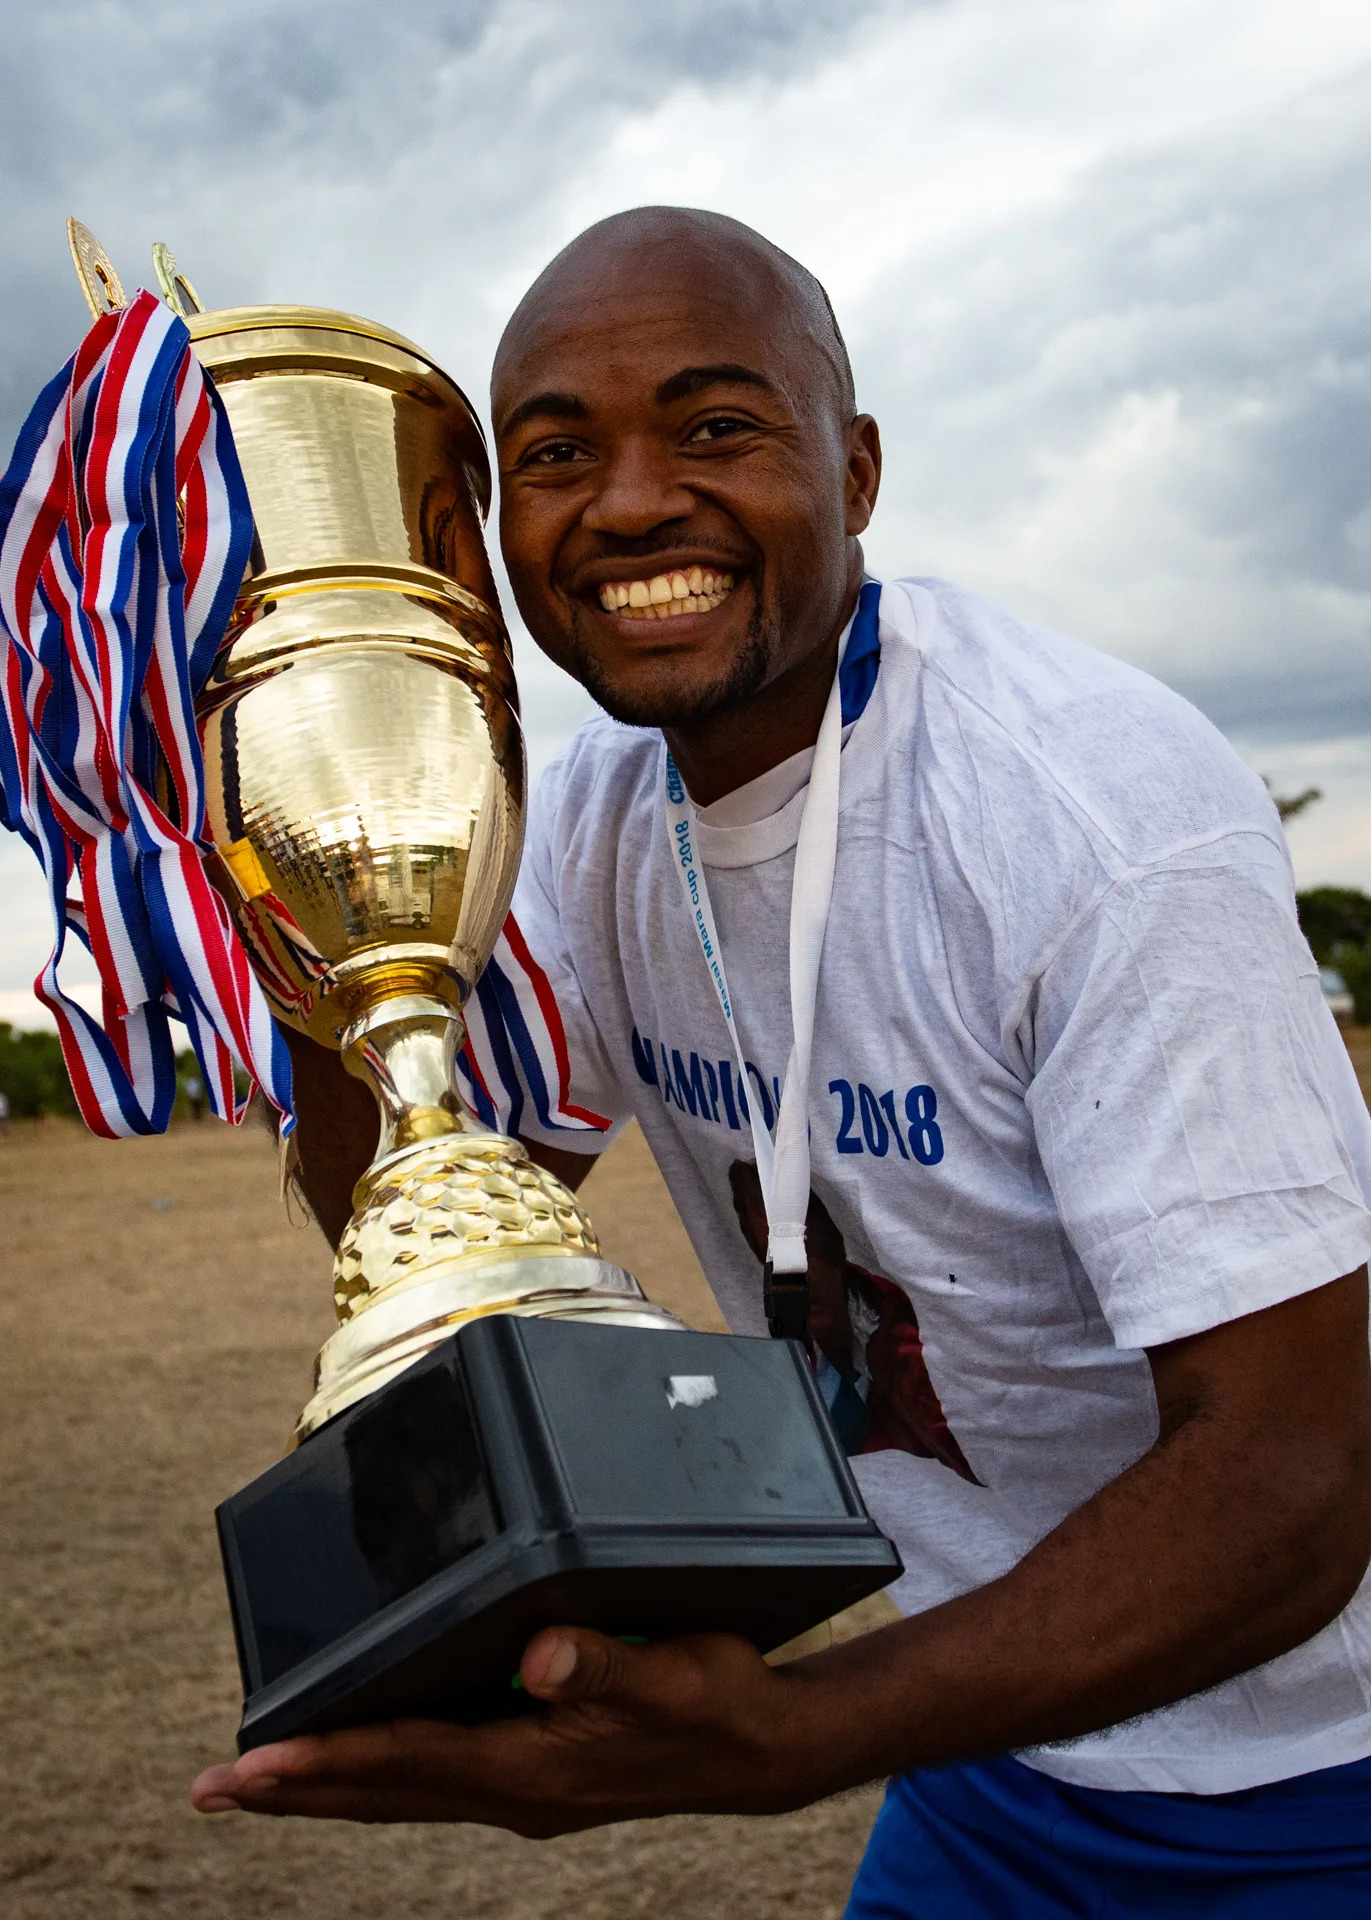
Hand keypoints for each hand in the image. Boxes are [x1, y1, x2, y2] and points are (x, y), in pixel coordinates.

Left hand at [190, 1626, 833, 1832]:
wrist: (762, 1748)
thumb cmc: (718, 1702)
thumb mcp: (674, 1675)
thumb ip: (608, 1666)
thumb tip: (545, 1654)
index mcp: (533, 1768)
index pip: (405, 1762)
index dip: (324, 1761)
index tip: (250, 1765)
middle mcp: (514, 1790)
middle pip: (381, 1792)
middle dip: (294, 1790)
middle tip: (211, 1788)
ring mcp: (522, 1790)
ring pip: (400, 1793)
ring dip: (326, 1787)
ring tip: (260, 1780)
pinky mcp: (534, 1775)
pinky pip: (433, 1780)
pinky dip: (380, 1773)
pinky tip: (366, 1756)